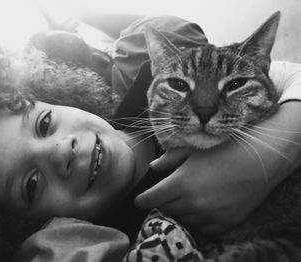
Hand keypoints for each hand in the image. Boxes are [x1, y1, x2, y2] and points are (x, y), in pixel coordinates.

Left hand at [136, 102, 300, 233]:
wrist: (260, 161)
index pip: (152, 198)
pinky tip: (199, 209)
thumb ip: (170, 159)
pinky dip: (196, 220)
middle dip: (161, 203)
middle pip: (166, 210)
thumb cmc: (224, 150)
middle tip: (164, 195)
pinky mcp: (224, 223)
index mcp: (181, 183)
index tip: (139, 200)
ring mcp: (209, 215)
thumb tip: (153, 167)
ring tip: (183, 200)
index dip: (143, 200)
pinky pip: (201, 228)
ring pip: (182, 220)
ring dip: (178, 211)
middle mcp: (192, 203)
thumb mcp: (193, 149)